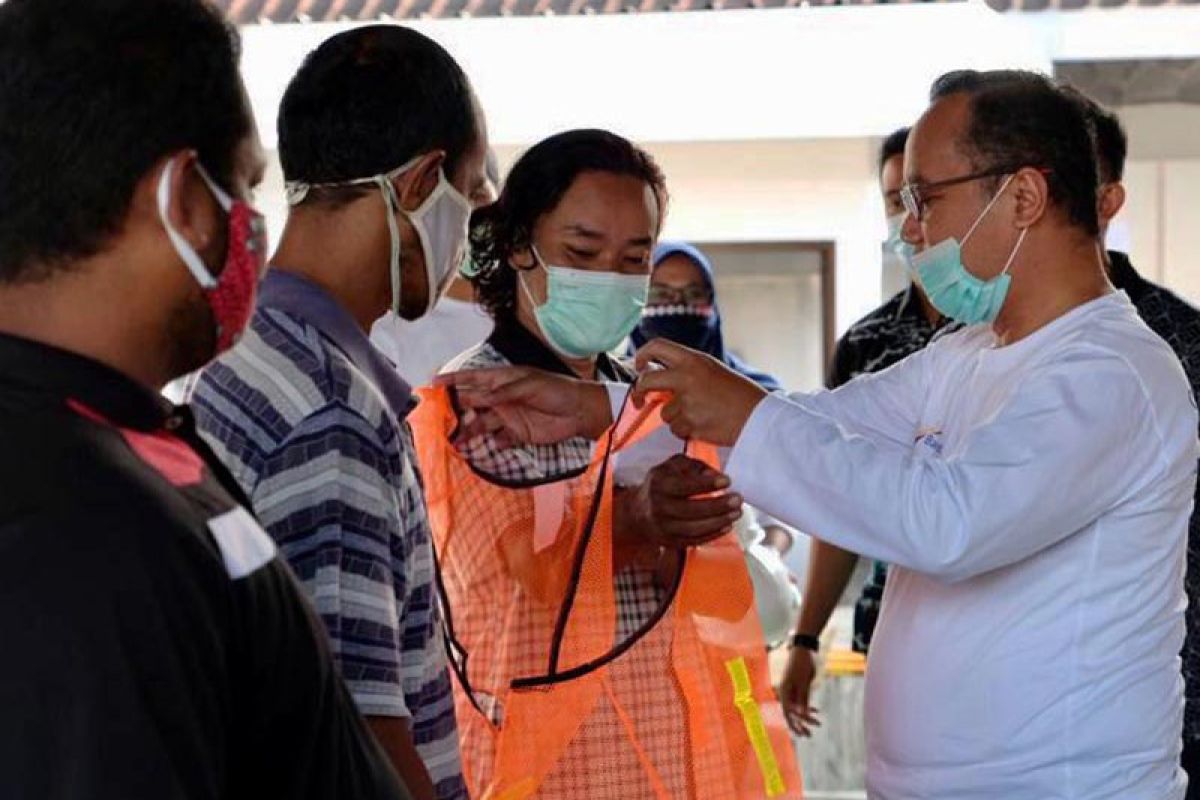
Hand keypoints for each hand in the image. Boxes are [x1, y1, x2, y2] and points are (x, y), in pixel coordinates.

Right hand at [436, 366, 612, 445]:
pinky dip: (490, 444)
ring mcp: (508, 416)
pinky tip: (481, 449)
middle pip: (472, 404)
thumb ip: (499, 394)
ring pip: (482, 424)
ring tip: (455, 440)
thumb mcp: (526, 386)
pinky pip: (499, 440)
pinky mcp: (518, 434)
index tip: (433, 385)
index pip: (472, 379)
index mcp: (502, 380)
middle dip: (455, 410)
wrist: (581, 411)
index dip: (453, 381)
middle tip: (438, 420)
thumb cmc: (555, 390)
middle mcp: (501, 398)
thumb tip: (471, 396)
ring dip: (469, 431)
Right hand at [631, 455, 742, 548]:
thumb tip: (715, 475)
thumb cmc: (662, 484)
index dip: (707, 484)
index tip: (727, 480)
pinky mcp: (670, 542)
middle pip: (691, 510)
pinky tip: (727, 525)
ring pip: (694, 528)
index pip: (684, 486)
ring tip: (736, 513)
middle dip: (718, 505)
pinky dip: (713, 534)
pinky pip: (694, 540)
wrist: (639, 512)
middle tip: (737, 499)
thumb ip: (695, 466)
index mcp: (659, 485)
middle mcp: (659, 507)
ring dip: (719, 521)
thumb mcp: (673, 466)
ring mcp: (664, 527)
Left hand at [633, 339, 768, 445]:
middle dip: (640, 392)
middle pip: (647, 381)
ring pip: (664, 412)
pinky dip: (686, 430)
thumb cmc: (738, 394)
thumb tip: (657, 382)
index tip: (640, 366)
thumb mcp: (711, 370)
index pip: (656, 347)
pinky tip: (705, 424)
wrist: (758, 417)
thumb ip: (684, 372)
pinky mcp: (690, 424)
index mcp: (693, 360)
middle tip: (641, 400)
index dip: (642, 355)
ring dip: (676, 417)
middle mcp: (686, 378)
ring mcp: (687, 402)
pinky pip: (676, 429)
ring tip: (701, 414)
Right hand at [778, 645, 821, 736]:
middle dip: (799, 725)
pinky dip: (808, 707)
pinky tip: (817, 712)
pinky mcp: (798, 688)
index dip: (796, 722)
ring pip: (798, 708)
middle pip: (791, 713)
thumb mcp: (804, 681)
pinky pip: (802, 701)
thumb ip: (803, 697)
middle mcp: (786, 692)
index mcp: (784, 691)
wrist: (803, 649)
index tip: (806, 729)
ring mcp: (792, 690)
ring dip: (806, 717)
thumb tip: (803, 714)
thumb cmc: (801, 663)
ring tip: (816, 726)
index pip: (788, 712)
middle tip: (808, 735)